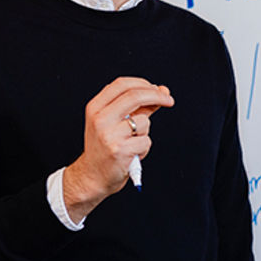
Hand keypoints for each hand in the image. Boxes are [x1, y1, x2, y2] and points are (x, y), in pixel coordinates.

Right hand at [62, 77, 173, 220]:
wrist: (92, 176)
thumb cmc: (105, 147)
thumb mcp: (114, 122)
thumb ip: (137, 106)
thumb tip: (162, 91)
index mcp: (95, 108)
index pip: (122, 84)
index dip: (144, 84)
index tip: (158, 89)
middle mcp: (100, 119)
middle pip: (135, 96)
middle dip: (157, 96)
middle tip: (169, 100)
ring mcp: (109, 135)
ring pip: (144, 122)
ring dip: (146, 132)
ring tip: (132, 142)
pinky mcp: (120, 150)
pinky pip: (146, 141)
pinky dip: (144, 147)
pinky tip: (132, 153)